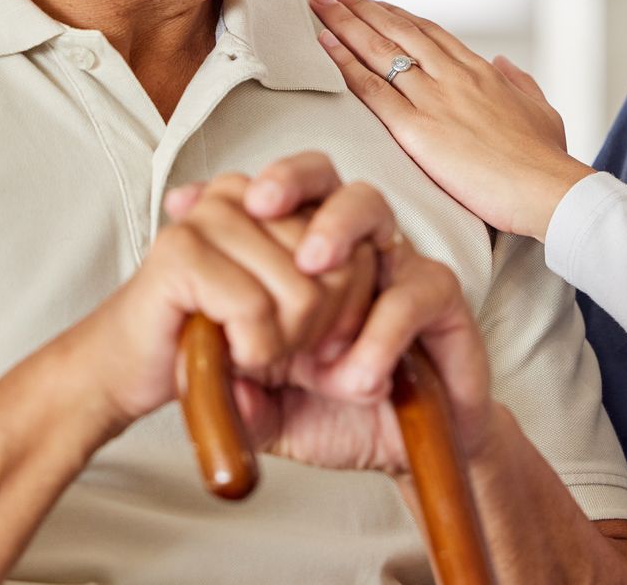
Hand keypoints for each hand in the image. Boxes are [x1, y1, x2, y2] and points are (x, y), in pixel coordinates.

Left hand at [59, 151, 492, 471]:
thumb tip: (223, 390)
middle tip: (261, 205)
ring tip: (310, 268)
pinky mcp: (439, 296)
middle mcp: (346, 251)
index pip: (266, 204)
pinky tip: (357, 379)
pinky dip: (377, 335)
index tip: (186, 205)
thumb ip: (243, 405)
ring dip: (335, 230)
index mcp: (295, 266)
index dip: (228, 197)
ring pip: (371, 208)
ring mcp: (394, 264)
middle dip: (289, 179)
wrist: (415, 450)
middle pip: (322, 177)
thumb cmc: (338, 416)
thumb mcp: (273, 415)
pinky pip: (409, 293)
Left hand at [308, 0, 591, 238]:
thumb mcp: (542, 109)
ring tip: (319, 3)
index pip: (429, 32)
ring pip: (378, 49)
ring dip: (344, 22)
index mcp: (481, 71)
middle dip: (361, 6)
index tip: (373, 3)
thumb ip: (521, 82)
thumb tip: (503, 63)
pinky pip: (372, 89)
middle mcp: (453, 76)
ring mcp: (434, 99)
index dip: (395, 15)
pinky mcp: (417, 130)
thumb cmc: (547, 160)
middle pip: (397, 29)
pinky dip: (344, 63)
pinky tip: (324, 44)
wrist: (549, 189)